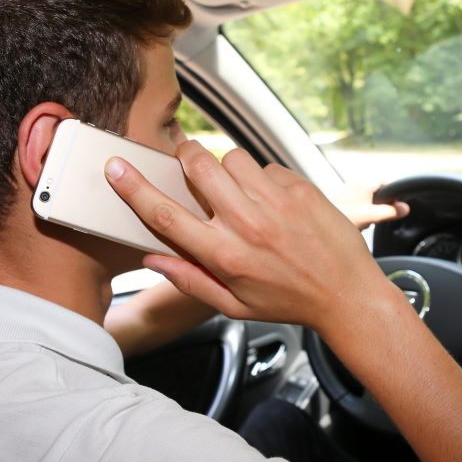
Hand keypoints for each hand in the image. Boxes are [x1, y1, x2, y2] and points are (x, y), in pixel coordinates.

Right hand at [104, 142, 400, 332]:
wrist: (346, 293)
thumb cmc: (287, 302)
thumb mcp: (233, 306)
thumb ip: (189, 280)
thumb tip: (150, 259)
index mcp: (223, 256)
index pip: (166, 216)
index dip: (134, 189)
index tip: (115, 167)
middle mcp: (246, 224)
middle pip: (198, 167)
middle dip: (186, 156)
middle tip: (188, 161)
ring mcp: (276, 202)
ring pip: (233, 157)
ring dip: (227, 167)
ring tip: (239, 189)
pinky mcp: (299, 188)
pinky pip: (266, 166)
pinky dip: (262, 177)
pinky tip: (272, 200)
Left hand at [331, 182, 408, 229]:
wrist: (318, 224)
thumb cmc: (344, 218)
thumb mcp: (371, 216)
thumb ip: (390, 212)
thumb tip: (406, 208)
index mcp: (365, 183)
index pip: (387, 183)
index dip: (394, 194)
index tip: (395, 206)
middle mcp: (356, 182)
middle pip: (378, 191)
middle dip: (380, 205)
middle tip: (377, 217)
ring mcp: (348, 189)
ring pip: (368, 198)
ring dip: (370, 209)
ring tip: (364, 221)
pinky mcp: (342, 198)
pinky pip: (358, 202)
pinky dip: (360, 211)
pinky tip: (355, 221)